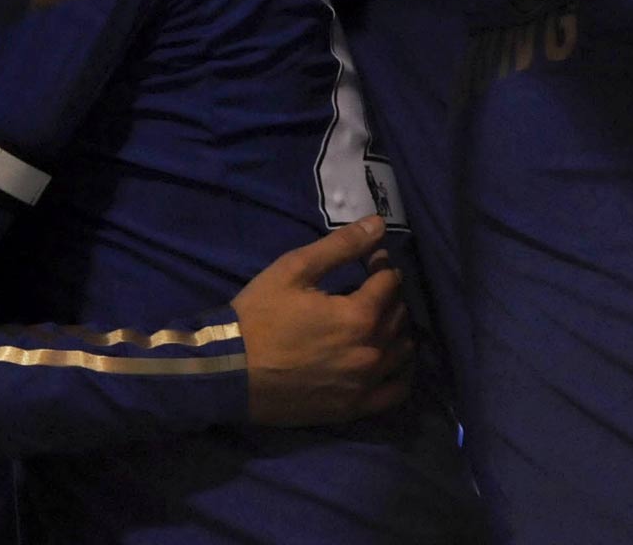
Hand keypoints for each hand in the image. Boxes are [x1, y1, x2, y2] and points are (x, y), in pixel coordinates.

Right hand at [233, 215, 413, 425]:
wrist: (229, 371)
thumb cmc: (260, 315)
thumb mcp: (294, 269)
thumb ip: (341, 246)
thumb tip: (378, 224)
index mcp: (359, 316)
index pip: (389, 283)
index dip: (383, 265)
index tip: (373, 259)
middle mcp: (371, 352)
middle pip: (399, 315)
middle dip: (391, 295)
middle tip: (373, 286)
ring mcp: (365, 385)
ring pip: (403, 352)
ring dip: (398, 329)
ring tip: (380, 319)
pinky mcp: (354, 409)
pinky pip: (396, 391)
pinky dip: (401, 372)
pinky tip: (391, 360)